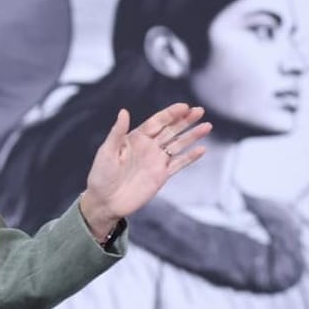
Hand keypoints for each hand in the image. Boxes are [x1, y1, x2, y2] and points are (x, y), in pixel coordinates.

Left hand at [80, 103, 210, 239]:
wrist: (105, 202)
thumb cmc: (100, 175)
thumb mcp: (106, 152)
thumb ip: (117, 132)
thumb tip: (124, 111)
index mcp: (135, 138)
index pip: (156, 122)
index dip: (170, 114)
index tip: (184, 106)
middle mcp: (148, 147)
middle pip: (171, 130)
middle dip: (185, 120)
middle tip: (200, 111)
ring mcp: (156, 161)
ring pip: (178, 145)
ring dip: (192, 136)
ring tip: (207, 126)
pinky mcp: (161, 176)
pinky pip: (179, 164)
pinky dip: (190, 157)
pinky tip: (201, 150)